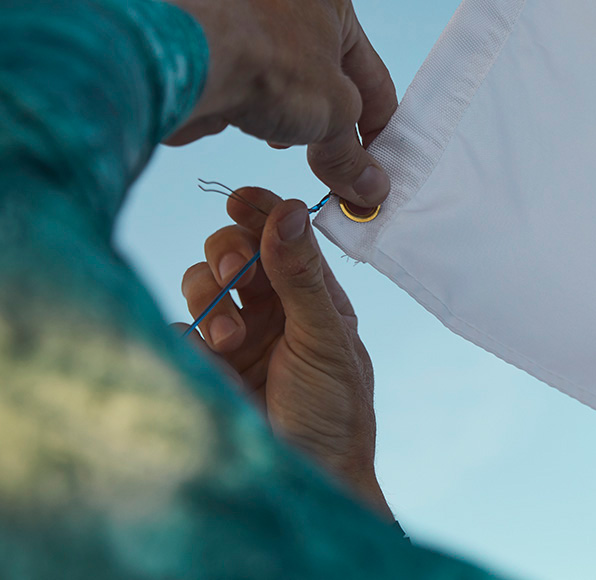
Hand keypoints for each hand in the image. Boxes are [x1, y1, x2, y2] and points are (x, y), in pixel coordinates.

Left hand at [165, 0, 396, 208]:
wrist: (188, 67)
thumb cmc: (273, 69)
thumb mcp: (334, 118)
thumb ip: (354, 156)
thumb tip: (372, 189)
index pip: (372, 74)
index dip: (380, 125)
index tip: (380, 162)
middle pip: (329, 74)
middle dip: (336, 121)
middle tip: (341, 163)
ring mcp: (244, 16)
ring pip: (290, 78)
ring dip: (299, 116)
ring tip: (297, 145)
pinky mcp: (212, 42)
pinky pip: (253, 82)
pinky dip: (263, 109)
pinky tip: (262, 132)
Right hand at [180, 187, 389, 516]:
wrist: (306, 479)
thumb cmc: (334, 412)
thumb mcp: (324, 338)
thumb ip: (300, 275)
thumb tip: (287, 208)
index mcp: (311, 296)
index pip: (283, 236)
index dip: (262, 211)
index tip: (242, 199)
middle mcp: (272, 309)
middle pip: (233, 252)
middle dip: (228, 254)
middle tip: (235, 275)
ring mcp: (236, 336)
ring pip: (200, 285)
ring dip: (208, 299)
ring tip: (231, 340)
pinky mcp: (204, 366)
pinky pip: (178, 330)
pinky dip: (187, 335)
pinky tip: (211, 360)